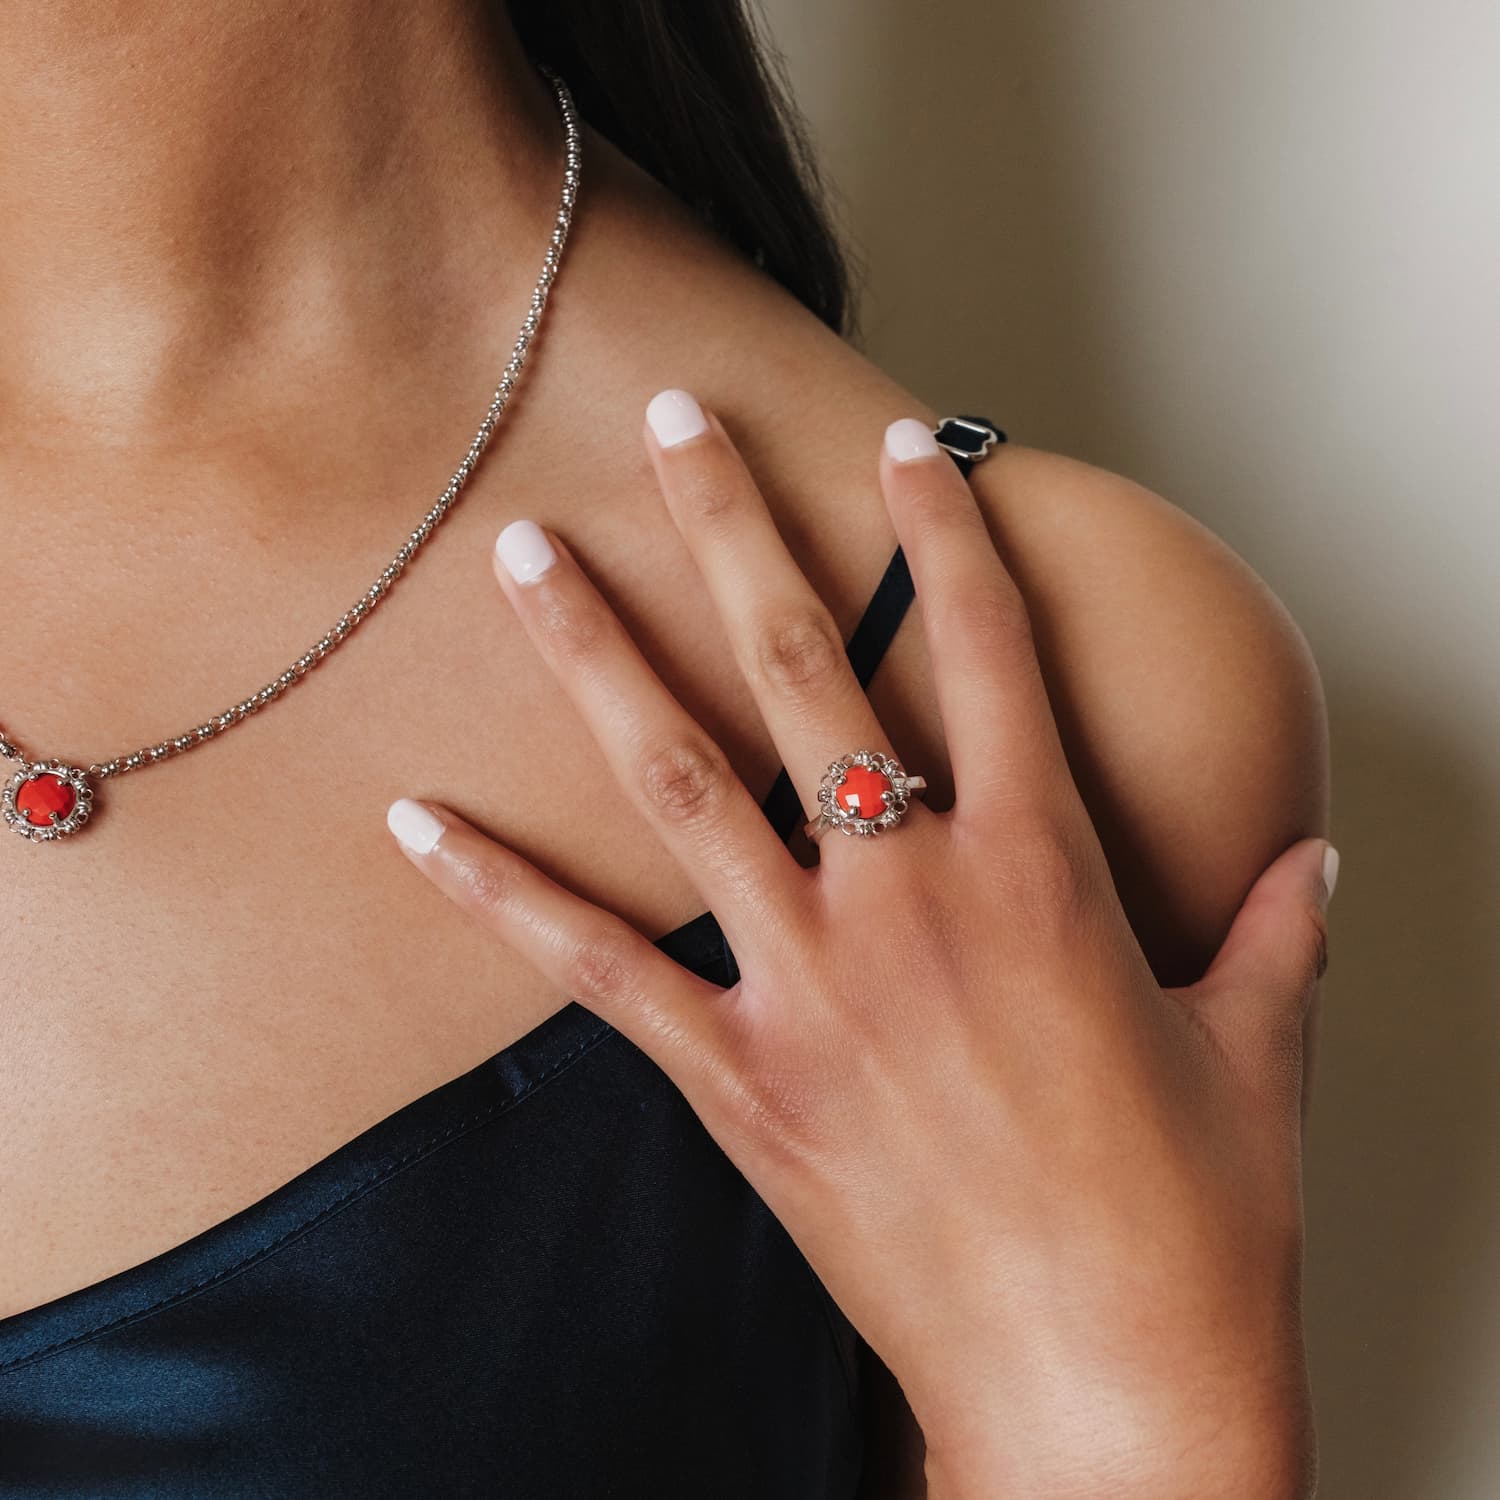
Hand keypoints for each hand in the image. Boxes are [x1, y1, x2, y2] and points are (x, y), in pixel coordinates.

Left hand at [385, 391, 1331, 1499]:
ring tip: (530, 560)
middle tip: (671, 427)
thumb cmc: (1194, 1223)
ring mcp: (814, 985)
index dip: (947, 533)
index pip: (990, 650)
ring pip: (682, 779)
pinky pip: (594, 968)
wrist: (1109, 1383)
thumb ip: (1275, 936)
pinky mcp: (742, 1079)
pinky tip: (418, 824)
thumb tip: (1313, 867)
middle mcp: (916, 901)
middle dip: (734, 530)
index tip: (900, 446)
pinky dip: (501, 890)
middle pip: (810, 670)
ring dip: (598, 656)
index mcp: (1047, 872)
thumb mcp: (1252, 1054)